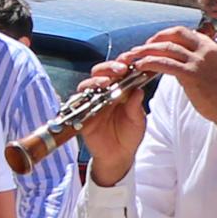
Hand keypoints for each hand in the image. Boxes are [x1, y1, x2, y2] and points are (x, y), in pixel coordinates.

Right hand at [76, 52, 158, 183]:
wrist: (118, 156)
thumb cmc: (129, 135)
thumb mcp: (138, 121)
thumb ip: (136, 106)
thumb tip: (139, 90)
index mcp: (120, 89)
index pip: (119, 71)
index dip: (123, 63)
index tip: (131, 61)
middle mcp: (104, 92)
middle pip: (101, 72)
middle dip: (110, 67)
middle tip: (121, 69)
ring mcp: (92, 101)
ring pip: (88, 83)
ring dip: (96, 80)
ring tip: (106, 82)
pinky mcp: (82, 113)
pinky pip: (77, 102)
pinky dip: (83, 97)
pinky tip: (92, 96)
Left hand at [130, 26, 216, 129]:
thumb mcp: (215, 67)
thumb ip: (199, 58)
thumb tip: (178, 57)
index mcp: (212, 45)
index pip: (185, 32)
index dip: (166, 35)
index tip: (155, 42)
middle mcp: (207, 49)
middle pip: (175, 34)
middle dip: (156, 38)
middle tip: (142, 46)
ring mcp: (200, 61)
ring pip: (167, 48)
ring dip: (147, 50)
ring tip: (134, 55)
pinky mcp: (192, 74)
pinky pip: (165, 64)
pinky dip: (150, 63)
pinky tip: (140, 66)